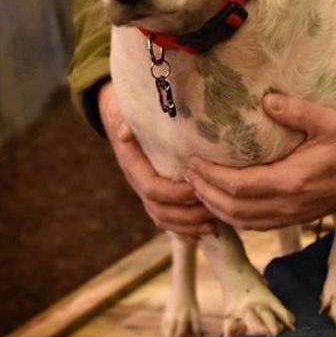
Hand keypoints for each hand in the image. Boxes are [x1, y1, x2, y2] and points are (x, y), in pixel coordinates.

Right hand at [98, 81, 214, 237]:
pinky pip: (168, 218)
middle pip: (160, 211)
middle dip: (187, 216)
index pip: (153, 189)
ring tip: (214, 225)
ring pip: (164, 219)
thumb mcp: (126, 109)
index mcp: (133, 164)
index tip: (199, 187)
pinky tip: (207, 229)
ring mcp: (147, 189)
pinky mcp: (158, 192)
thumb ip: (128, 119)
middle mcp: (138, 181)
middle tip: (213, 212)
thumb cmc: (129, 107)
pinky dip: (186, 228)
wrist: (121, 112)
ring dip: (189, 226)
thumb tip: (125, 131)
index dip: (176, 194)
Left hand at [184, 93, 335, 231]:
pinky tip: (224, 204)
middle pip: (233, 209)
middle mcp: (287, 205)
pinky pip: (256, 225)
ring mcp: (291, 216)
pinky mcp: (295, 219)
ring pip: (242, 221)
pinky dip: (233, 218)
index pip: (239, 186)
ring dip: (216, 208)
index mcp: (292, 181)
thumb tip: (266, 100)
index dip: (210, 177)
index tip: (193, 161)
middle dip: (205, 193)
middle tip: (187, 174)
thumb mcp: (330, 120)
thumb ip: (297, 111)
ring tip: (198, 188)